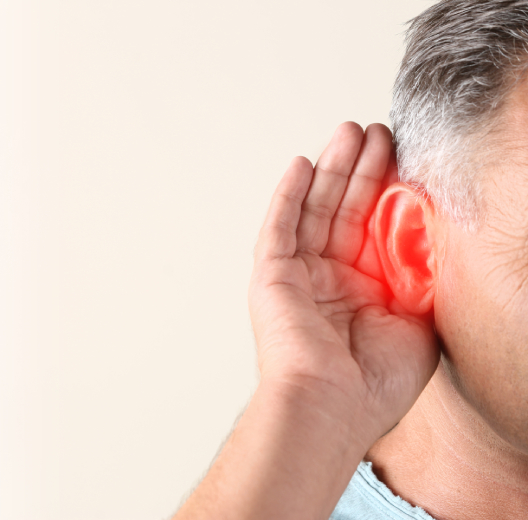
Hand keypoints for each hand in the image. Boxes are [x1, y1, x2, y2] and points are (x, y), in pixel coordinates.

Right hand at [249, 122, 438, 442]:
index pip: (371, 225)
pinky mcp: (272, 276)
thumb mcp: (417, 318)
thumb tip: (428, 235)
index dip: (385, 190)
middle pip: (342, 210)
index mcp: (362, 286)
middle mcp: (328, 276)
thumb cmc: (375, 378)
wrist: (333, 408)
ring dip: (329, 172)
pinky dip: (287, 196)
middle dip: (359, 170)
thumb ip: (419, 275)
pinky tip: (301, 166)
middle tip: (371, 131)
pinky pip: (278, 227)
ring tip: (345, 134)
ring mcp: (298, 274)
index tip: (399, 155)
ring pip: (312, 210)